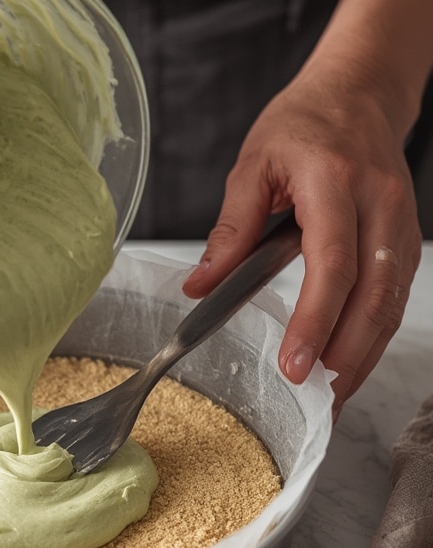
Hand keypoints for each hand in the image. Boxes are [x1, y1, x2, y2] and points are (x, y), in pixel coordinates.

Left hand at [183, 67, 422, 416]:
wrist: (360, 92)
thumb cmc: (304, 125)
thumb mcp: (253, 165)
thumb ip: (230, 229)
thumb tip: (198, 286)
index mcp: (334, 182)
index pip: (333, 262)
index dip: (316, 319)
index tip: (296, 364)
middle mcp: (378, 204)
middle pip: (373, 292)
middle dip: (345, 352)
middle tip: (315, 395)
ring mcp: (401, 222)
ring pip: (391, 301)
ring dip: (364, 355)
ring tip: (332, 397)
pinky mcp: (406, 238)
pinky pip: (396, 296)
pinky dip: (374, 337)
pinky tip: (350, 366)